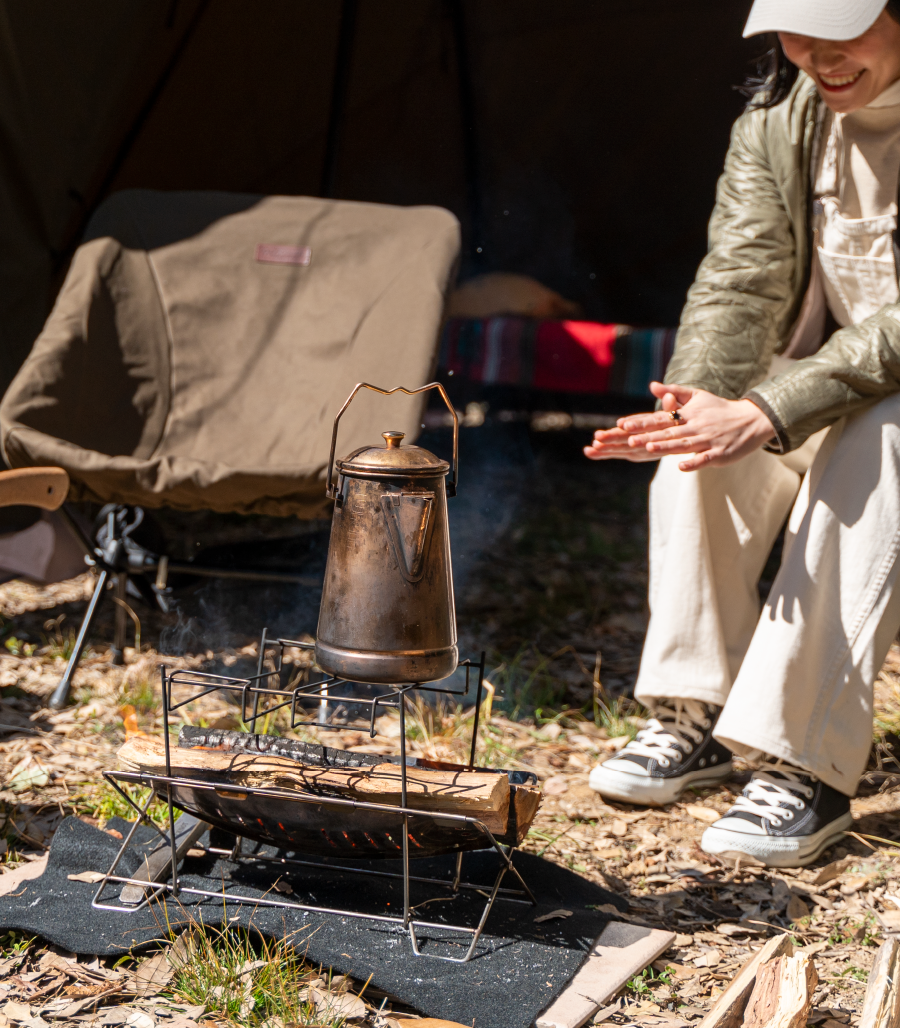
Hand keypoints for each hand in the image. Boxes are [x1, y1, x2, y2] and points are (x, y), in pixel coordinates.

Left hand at [583, 382, 776, 470]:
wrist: (751, 420)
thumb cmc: (719, 409)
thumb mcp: (698, 396)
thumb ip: (673, 391)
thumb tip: (651, 385)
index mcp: (688, 414)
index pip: (660, 418)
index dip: (642, 422)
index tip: (623, 425)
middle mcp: (696, 426)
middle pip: (668, 432)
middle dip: (648, 436)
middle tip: (627, 440)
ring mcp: (708, 440)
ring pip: (684, 444)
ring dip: (666, 446)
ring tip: (649, 447)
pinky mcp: (720, 454)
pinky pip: (705, 459)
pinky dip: (694, 463)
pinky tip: (680, 466)